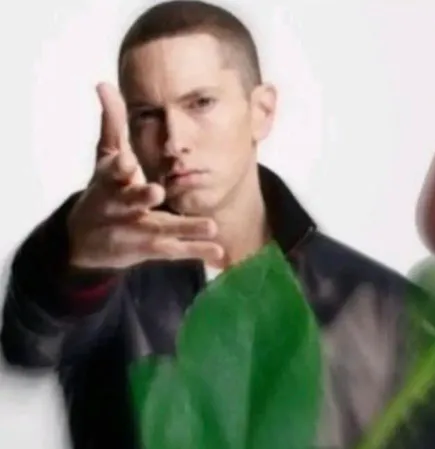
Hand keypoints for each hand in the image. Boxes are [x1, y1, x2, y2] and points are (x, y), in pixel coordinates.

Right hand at [67, 82, 223, 270]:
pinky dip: (197, 251)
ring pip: (162, 227)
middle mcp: (122, 206)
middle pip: (132, 200)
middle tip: (156, 191)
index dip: (120, 167)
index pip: (113, 171)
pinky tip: (219, 252)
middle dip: (141, 196)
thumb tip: (104, 84)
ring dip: (185, 227)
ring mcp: (138, 229)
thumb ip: (112, 123)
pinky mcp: (152, 249)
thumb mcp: (106, 157)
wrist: (88, 239)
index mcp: (111, 181)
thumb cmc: (104, 190)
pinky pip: (177, 250)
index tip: (127, 163)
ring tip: (211, 226)